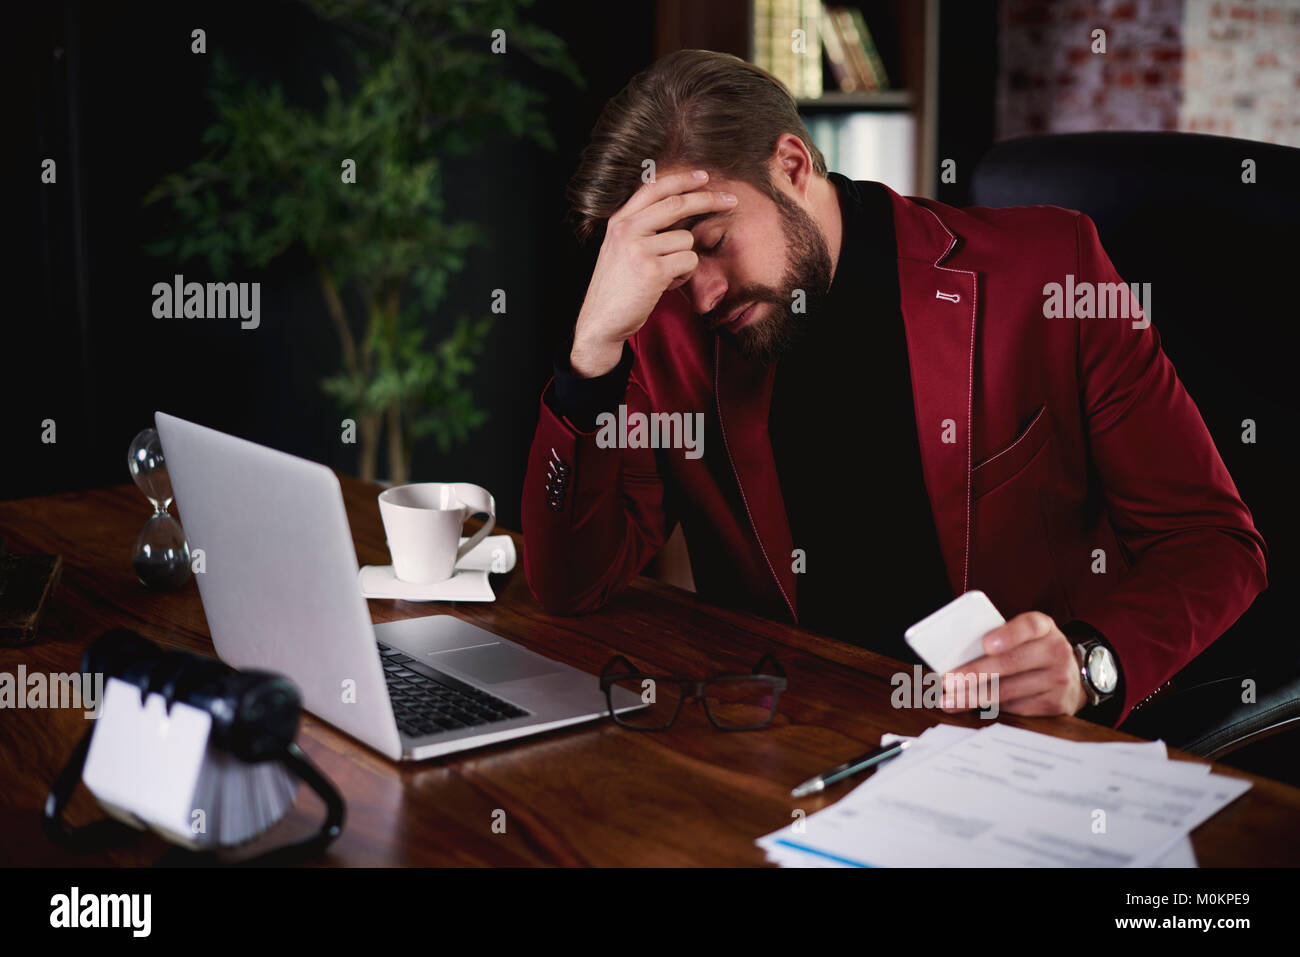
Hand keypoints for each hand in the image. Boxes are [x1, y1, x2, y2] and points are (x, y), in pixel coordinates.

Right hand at [570, 169, 737, 375]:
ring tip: (666, 275)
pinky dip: (684, 275)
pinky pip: (688, 261)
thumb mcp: (619, 248)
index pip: (653, 188)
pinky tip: (666, 285)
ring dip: (685, 259)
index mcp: (619, 222)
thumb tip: (679, 209)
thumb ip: (641, 227)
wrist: (601, 321)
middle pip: (677, 204)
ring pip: (686, 239)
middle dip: (709, 200)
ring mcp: (639, 248)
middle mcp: (627, 229)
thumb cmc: (617, 288)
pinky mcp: (653, 270)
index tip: (704, 176)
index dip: (682, 179)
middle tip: (731, 201)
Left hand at [940, 611, 1087, 716]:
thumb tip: (955, 655)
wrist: (1071, 677)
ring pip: (1008, 691)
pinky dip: (989, 709)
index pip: (1029, 626)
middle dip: (975, 673)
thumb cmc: (1033, 652)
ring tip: (949, 700)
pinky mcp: (1056, 705)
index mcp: (1044, 627)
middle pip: (1012, 663)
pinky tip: (970, 708)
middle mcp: (1056, 651)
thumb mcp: (1024, 637)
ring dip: (973, 697)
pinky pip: (1015, 708)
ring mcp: (1059, 680)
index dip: (1008, 634)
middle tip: (948, 681)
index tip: (986, 644)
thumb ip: (997, 639)